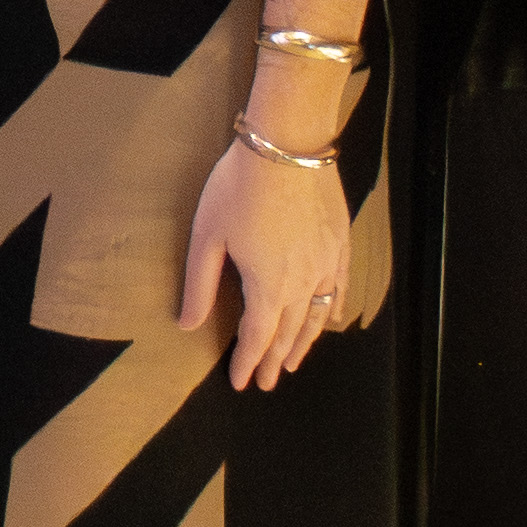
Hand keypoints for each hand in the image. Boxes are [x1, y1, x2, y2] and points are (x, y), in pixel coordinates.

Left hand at [180, 135, 350, 394]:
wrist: (287, 144)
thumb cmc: (239, 187)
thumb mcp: (207, 237)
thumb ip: (200, 286)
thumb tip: (187, 324)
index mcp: (268, 286)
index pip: (257, 336)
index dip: (248, 362)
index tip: (241, 382)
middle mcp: (302, 282)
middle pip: (288, 332)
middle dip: (274, 359)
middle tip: (267, 382)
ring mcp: (327, 262)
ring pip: (317, 314)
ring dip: (304, 342)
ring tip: (293, 362)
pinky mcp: (339, 242)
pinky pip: (338, 286)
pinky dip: (332, 307)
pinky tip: (330, 316)